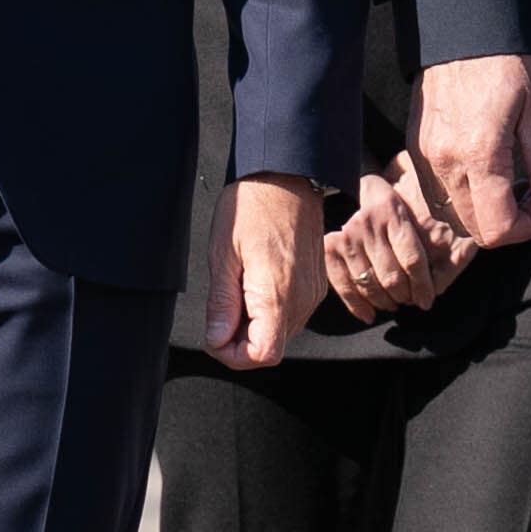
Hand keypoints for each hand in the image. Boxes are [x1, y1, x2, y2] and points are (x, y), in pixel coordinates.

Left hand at [205, 171, 328, 365]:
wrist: (290, 177)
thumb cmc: (253, 207)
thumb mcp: (223, 253)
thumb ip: (222, 303)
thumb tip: (216, 340)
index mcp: (277, 295)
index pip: (263, 355)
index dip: (233, 355)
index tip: (214, 336)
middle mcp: (302, 301)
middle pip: (271, 347)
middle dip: (240, 339)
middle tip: (220, 308)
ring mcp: (312, 294)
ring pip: (281, 333)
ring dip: (254, 325)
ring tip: (236, 287)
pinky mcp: (316, 286)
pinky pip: (291, 314)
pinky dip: (269, 311)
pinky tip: (253, 282)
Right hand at [324, 166, 474, 321]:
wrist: (359, 189)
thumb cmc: (399, 210)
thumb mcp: (423, 214)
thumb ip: (442, 243)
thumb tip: (452, 272)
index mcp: (394, 212)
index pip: (413, 260)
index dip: (423, 286)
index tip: (427, 301)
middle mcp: (369, 222)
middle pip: (391, 276)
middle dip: (404, 296)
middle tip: (409, 301)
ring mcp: (347, 235)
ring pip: (369, 284)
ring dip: (384, 302)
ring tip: (393, 304)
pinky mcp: (332, 246)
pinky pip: (343, 284)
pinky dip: (357, 305)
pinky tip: (369, 314)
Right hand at [407, 52, 530, 248]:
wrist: (462, 29)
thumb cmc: (506, 65)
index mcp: (479, 155)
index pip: (497, 229)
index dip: (528, 228)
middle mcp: (445, 162)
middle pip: (475, 229)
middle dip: (509, 222)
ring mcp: (425, 157)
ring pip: (455, 215)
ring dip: (485, 212)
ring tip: (509, 181)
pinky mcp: (416, 149)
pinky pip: (438, 193)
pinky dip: (464, 196)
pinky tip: (484, 171)